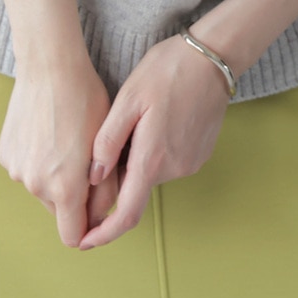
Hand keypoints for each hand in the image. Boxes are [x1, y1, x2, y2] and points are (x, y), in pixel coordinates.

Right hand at [0, 53, 119, 247]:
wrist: (50, 67)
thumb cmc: (86, 101)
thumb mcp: (107, 146)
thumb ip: (106, 189)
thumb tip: (100, 216)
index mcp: (65, 188)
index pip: (72, 236)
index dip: (86, 227)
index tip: (93, 207)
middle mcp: (36, 186)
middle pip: (58, 210)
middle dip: (72, 195)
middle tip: (84, 160)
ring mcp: (17, 170)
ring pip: (42, 188)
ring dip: (54, 176)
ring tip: (65, 140)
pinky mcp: (6, 155)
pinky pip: (26, 169)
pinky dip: (37, 159)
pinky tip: (47, 131)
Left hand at [79, 35, 230, 248]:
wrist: (213, 56)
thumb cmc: (167, 70)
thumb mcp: (128, 99)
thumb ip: (108, 141)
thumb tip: (92, 177)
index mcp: (152, 159)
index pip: (126, 214)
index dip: (103, 234)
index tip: (85, 241)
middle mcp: (175, 169)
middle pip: (136, 186)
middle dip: (120, 172)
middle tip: (116, 133)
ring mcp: (191, 163)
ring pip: (153, 172)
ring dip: (139, 158)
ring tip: (138, 118)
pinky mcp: (201, 153)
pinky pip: (169, 161)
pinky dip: (156, 151)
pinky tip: (157, 119)